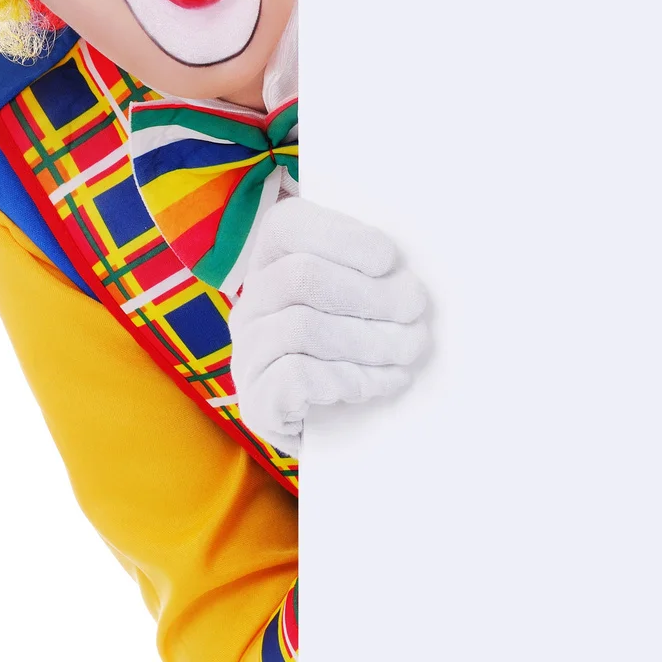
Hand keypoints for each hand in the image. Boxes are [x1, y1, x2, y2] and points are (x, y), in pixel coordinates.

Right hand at [226, 197, 429, 456]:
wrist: (341, 435)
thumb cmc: (360, 354)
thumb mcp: (363, 302)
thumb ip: (374, 272)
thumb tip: (405, 267)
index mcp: (271, 266)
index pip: (287, 225)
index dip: (342, 237)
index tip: (390, 262)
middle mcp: (249, 305)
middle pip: (300, 276)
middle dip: (370, 295)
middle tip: (415, 313)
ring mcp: (246, 354)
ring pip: (300, 327)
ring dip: (368, 340)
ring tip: (406, 352)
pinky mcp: (256, 402)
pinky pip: (295, 376)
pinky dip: (347, 378)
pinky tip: (378, 384)